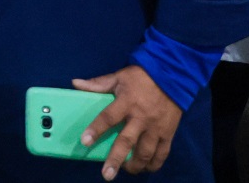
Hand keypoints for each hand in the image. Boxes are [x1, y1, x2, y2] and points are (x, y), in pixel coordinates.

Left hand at [73, 64, 182, 178]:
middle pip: (127, 142)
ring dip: (135, 165)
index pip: (108, 117)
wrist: (173, 75)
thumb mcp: (118, 77)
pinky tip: (146, 168)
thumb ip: (98, 84)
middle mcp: (141, 118)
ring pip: (145, 152)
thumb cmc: (141, 77)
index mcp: (126, 102)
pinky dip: (154, 164)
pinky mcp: (168, 133)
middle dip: (116, 159)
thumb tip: (75, 83)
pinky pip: (162, 153)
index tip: (85, 141)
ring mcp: (156, 127)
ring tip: (126, 171)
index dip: (96, 130)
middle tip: (107, 175)